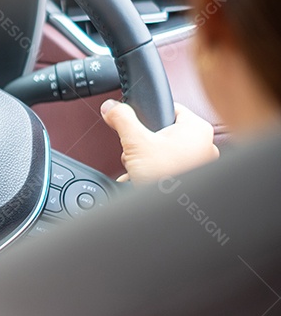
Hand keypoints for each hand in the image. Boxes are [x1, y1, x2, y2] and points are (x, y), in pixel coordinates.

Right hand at [100, 100, 219, 182]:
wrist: (168, 209)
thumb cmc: (165, 177)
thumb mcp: (135, 142)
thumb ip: (122, 118)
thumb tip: (111, 107)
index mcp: (197, 128)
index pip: (169, 108)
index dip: (148, 115)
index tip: (137, 125)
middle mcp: (204, 143)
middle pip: (163, 131)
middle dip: (144, 143)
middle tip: (138, 152)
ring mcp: (200, 162)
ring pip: (165, 151)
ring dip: (147, 159)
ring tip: (141, 169)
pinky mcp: (193, 175)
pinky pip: (170, 166)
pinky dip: (155, 171)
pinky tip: (145, 178)